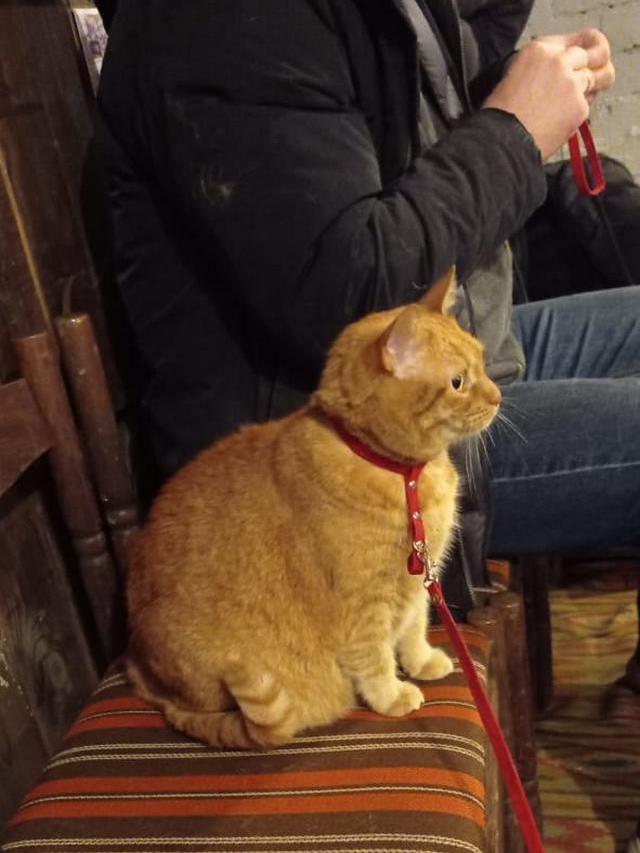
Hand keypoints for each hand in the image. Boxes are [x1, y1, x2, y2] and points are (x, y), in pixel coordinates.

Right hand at [482, 30, 614, 160]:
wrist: (504, 139)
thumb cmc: (501, 113)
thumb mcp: (514, 73)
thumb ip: (541, 64)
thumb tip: (561, 68)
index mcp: (540, 49)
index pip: (581, 39)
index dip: (590, 47)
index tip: (592, 55)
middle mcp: (559, 61)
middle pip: (596, 54)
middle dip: (596, 66)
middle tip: (593, 79)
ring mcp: (572, 83)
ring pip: (600, 78)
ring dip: (590, 89)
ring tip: (571, 104)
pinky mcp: (579, 106)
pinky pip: (588, 105)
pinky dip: (577, 113)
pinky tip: (559, 121)